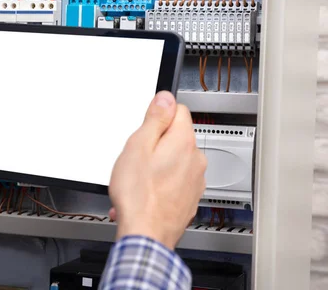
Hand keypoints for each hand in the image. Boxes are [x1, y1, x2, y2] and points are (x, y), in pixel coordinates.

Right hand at [108, 91, 206, 249]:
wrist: (146, 235)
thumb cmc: (139, 195)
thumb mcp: (137, 147)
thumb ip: (155, 119)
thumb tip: (166, 98)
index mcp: (183, 142)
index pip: (178, 110)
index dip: (158, 115)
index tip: (145, 127)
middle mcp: (195, 160)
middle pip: (176, 137)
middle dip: (156, 143)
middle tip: (136, 156)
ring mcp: (195, 181)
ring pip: (175, 161)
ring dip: (157, 166)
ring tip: (137, 179)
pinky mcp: (189, 199)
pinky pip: (174, 182)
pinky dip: (160, 185)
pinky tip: (143, 193)